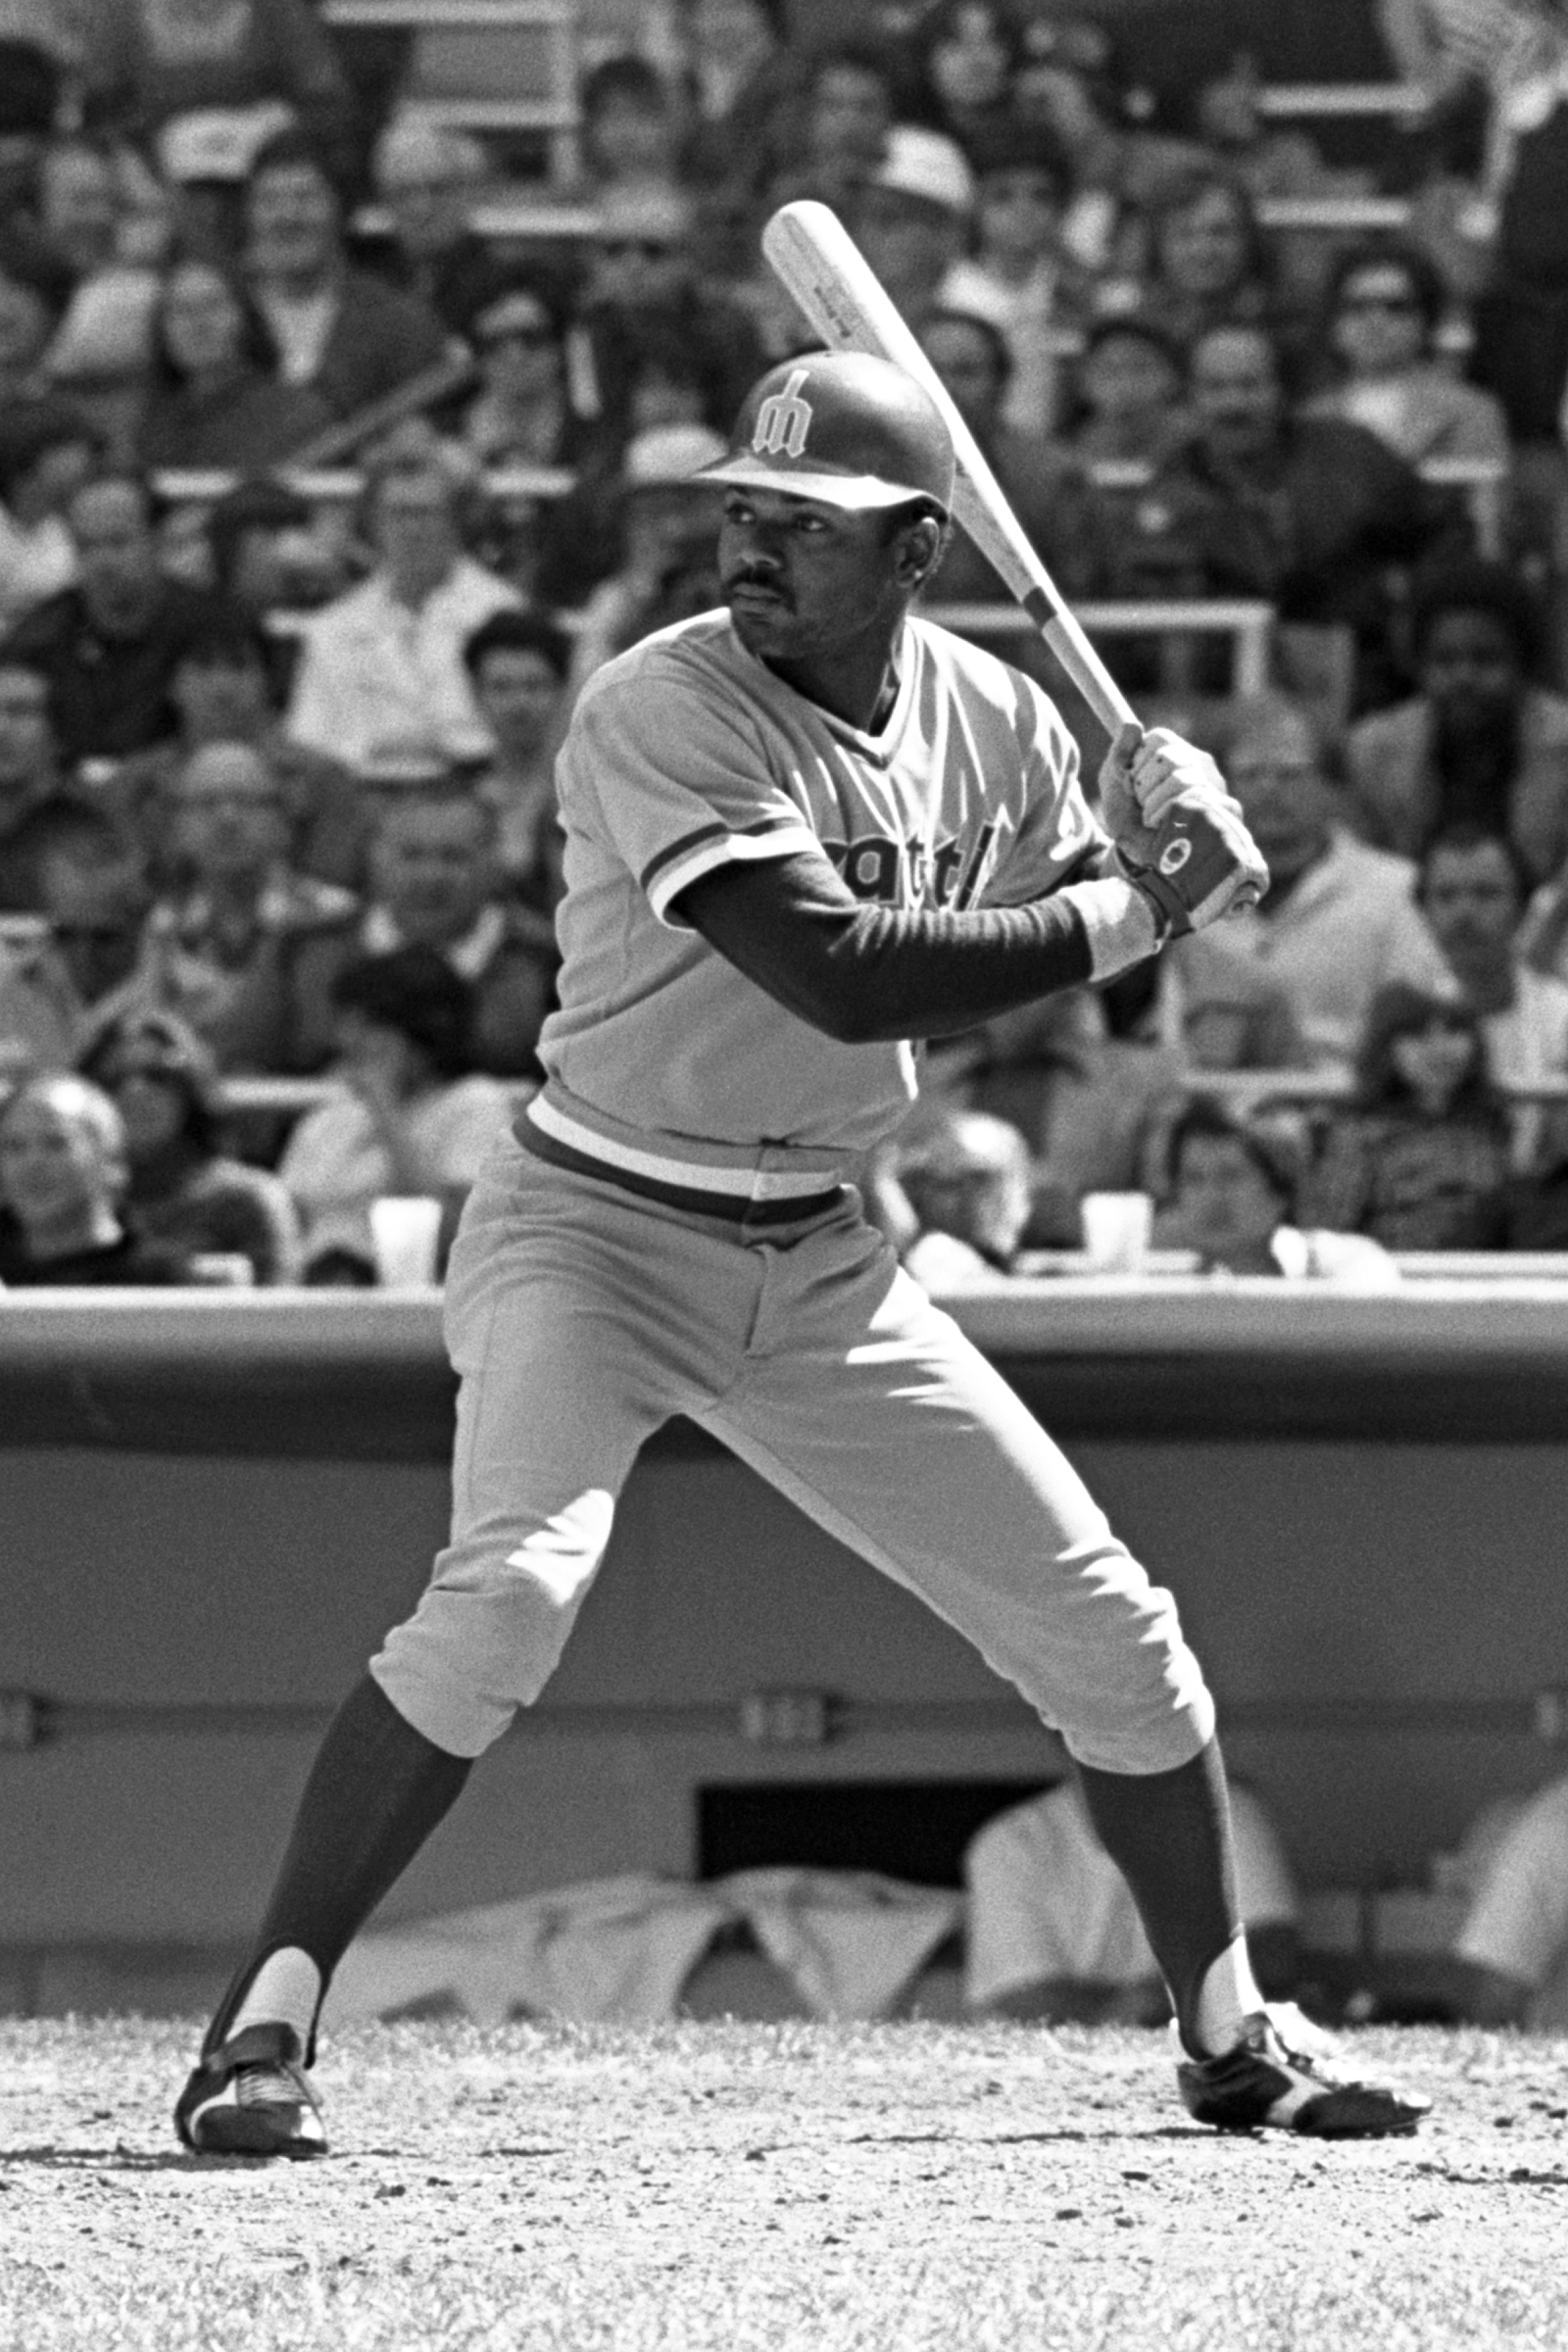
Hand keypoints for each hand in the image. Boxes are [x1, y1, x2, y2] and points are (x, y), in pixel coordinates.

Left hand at [1098, 723, 1232, 859]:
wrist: (1143, 860)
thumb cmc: (1130, 820)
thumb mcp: (1114, 785)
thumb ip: (1119, 755)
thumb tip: (1131, 725)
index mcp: (1177, 752)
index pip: (1159, 738)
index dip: (1137, 760)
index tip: (1133, 782)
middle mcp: (1201, 764)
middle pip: (1169, 757)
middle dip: (1144, 785)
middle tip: (1143, 804)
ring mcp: (1215, 786)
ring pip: (1180, 779)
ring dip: (1153, 803)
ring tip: (1153, 818)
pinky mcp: (1224, 810)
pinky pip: (1192, 802)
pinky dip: (1167, 816)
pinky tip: (1164, 826)